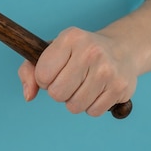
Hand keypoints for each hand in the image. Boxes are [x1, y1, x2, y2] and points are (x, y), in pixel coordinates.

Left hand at [17, 26, 141, 116]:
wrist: (121, 48)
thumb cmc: (79, 52)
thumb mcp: (52, 51)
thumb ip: (29, 71)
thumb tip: (28, 95)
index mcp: (70, 37)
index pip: (42, 75)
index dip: (44, 79)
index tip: (55, 71)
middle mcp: (90, 51)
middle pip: (57, 94)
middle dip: (59, 92)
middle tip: (70, 80)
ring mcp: (107, 69)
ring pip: (74, 106)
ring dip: (75, 101)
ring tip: (84, 85)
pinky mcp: (120, 87)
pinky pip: (93, 112)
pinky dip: (92, 106)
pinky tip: (98, 90)